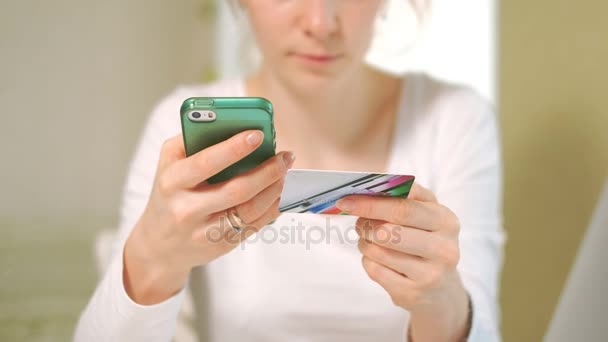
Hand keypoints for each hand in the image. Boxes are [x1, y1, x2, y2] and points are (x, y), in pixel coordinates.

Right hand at [124, 130, 294, 304]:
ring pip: (250, 210)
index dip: (234, 148)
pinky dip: (272, 207)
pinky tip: (279, 191)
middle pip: (237, 190)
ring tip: (285, 171)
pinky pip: (254, 225)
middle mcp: (187, 209)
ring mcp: (205, 231)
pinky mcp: (221, 245)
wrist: (158, 244)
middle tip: (284, 156)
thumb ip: (192, 140)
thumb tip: (232, 125)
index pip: (206, 163)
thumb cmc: (170, 193)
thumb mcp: (168, 163)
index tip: (258, 134)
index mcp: (172, 181)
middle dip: (267, 171)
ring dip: (275, 189)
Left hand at [336, 183, 469, 341]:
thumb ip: (404, 196)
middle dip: (365, 224)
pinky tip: (377, 259)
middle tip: (358, 222)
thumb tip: (366, 188)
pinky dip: (368, 261)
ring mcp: (430, 275)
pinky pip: (375, 270)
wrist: (441, 288)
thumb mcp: (426, 214)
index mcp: (446, 221)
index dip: (371, 204)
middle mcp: (444, 249)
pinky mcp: (412, 294)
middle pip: (388, 232)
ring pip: (378, 251)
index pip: (403, 208)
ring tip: (370, 240)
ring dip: (365, 242)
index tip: (346, 201)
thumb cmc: (425, 240)